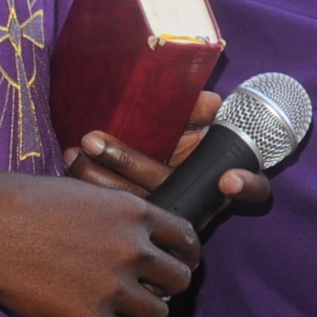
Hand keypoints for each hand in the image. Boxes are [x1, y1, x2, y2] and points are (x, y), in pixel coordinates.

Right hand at [0, 171, 196, 316]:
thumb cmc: (21, 200)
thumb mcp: (82, 190)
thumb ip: (113, 211)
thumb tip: (128, 226)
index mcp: (134, 212)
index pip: (186, 238)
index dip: (184, 253)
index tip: (177, 262)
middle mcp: (133, 250)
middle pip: (179, 279)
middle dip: (169, 286)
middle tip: (151, 290)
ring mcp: (113, 287)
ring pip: (159, 313)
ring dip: (147, 315)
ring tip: (130, 314)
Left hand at [64, 90, 271, 215]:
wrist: (172, 154)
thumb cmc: (193, 134)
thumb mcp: (200, 121)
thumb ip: (203, 111)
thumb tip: (211, 101)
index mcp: (217, 175)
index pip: (247, 186)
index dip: (246, 185)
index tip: (229, 180)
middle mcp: (194, 198)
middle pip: (165, 187)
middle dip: (127, 163)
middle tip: (90, 140)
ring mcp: (167, 209)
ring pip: (134, 200)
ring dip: (98, 177)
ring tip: (73, 153)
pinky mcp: (138, 215)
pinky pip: (112, 205)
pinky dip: (89, 187)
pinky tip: (69, 167)